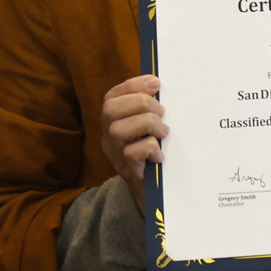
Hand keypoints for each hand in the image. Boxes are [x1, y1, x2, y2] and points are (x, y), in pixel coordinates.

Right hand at [99, 75, 166, 211]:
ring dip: (148, 124)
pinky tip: (159, 154)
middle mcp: (107, 134)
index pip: (112, 96)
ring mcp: (114, 152)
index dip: (133, 85)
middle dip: (141, 103)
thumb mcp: (147, 124)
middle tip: (162, 112)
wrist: (150, 187)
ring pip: (119, 129)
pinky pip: (132, 152)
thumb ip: (148, 106)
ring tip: (163, 132)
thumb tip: (157, 84)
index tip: (156, 83)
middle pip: (110, 109)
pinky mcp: (125, 168)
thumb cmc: (151, 148)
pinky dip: (151, 148)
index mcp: (112, 120)